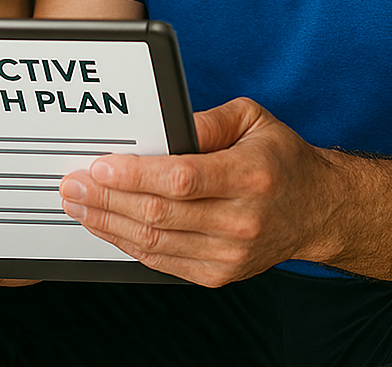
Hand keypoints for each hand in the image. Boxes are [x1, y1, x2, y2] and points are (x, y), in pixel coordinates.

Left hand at [59, 97, 339, 285]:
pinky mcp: (218, 274)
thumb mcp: (252, 118)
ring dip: (108, 224)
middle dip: (107, 199)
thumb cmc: (280, 158)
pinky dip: (128, 243)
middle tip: (73, 184)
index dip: (135, 176)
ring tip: (78, 204)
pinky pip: (162, 262)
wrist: (318, 209)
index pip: (181, 180)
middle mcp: (241, 220)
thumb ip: (207, 120)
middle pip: (160, 215)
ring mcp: (230, 254)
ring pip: (155, 243)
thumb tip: (163, 124)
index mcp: (250, 176)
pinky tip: (106, 225)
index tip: (100, 166)